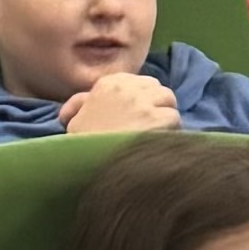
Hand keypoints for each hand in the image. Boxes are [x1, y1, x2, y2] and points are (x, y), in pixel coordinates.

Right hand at [60, 69, 189, 135]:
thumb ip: (79, 105)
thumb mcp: (73, 121)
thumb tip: (79, 104)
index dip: (143, 100)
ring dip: (166, 117)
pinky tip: (158, 143)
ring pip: (168, 101)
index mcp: (107, 84)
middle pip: (157, 89)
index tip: (138, 116)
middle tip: (150, 127)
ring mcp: (143, 103)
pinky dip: (171, 131)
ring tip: (155, 136)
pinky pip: (175, 118)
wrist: (90, 167)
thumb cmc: (81, 147)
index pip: (140, 82)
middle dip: (157, 106)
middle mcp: (127, 88)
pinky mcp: (157, 119)